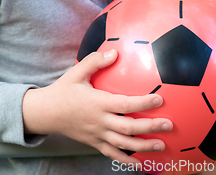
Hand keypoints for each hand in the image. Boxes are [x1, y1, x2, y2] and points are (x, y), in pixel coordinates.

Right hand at [22, 49, 172, 164]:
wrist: (46, 113)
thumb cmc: (63, 90)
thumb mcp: (77, 72)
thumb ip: (95, 61)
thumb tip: (114, 52)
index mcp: (97, 102)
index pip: (125, 104)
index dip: (143, 103)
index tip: (159, 99)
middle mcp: (99, 121)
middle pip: (128, 127)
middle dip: (150, 127)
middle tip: (169, 124)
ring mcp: (97, 134)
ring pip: (124, 144)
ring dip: (144, 146)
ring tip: (162, 145)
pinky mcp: (94, 143)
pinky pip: (112, 154)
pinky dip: (127, 161)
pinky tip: (142, 163)